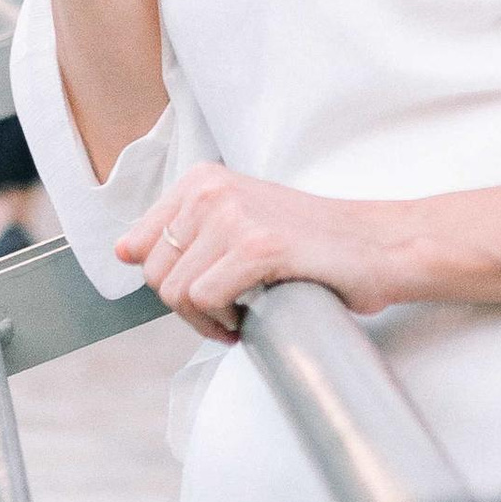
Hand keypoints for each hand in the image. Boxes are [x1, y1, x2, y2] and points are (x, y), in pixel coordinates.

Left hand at [117, 165, 415, 338]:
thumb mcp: (237, 221)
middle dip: (189, 307)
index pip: (141, 248)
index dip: (171, 281)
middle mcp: (212, 189)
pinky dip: (226, 321)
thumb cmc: (309, 243)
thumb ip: (182, 232)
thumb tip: (122, 250)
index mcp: (201, 179)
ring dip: (209, 319)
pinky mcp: (258, 246)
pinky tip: (255, 315)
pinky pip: (206, 299)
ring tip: (246, 311)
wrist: (378, 247)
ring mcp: (234, 214)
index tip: (210, 286)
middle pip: (155, 276)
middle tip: (232, 308)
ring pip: (176, 294)